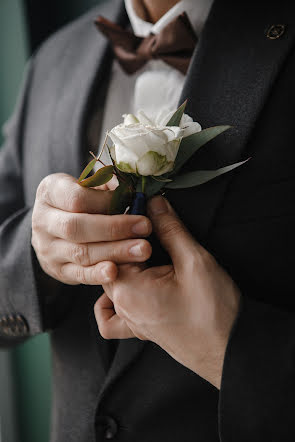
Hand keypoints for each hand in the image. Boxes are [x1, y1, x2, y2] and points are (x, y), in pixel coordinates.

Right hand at [31, 173, 151, 284]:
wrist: (55, 227)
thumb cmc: (82, 201)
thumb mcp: (89, 186)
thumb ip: (107, 186)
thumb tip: (129, 188)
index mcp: (50, 192)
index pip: (76, 198)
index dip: (106, 201)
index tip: (132, 201)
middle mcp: (43, 220)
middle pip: (76, 227)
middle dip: (114, 228)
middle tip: (145, 227)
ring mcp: (48, 247)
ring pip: (80, 252)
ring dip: (114, 252)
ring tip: (142, 250)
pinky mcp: (57, 270)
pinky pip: (78, 274)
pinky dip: (97, 274)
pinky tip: (115, 272)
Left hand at [94, 196, 240, 387]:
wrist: (231, 350)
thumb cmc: (214, 311)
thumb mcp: (194, 261)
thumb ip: (170, 229)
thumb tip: (155, 204)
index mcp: (129, 288)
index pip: (114, 245)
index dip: (127, 222)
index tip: (142, 204)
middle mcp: (123, 306)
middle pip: (108, 263)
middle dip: (125, 241)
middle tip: (146, 225)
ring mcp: (131, 320)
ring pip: (110, 284)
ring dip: (122, 264)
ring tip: (142, 252)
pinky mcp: (141, 329)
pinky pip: (113, 315)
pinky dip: (113, 300)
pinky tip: (132, 286)